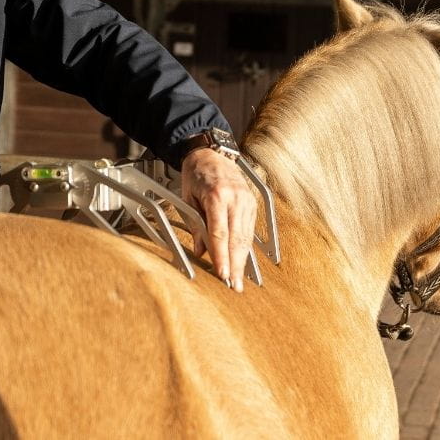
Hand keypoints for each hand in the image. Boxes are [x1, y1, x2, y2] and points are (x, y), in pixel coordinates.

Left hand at [181, 147, 256, 291]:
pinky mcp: (252, 203)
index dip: (221, 256)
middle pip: (237, 238)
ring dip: (243, 260)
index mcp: (217, 195)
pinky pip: (250, 229)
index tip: (221, 274)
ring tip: (240, 280)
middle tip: (234, 286)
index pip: (219, 233)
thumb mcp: (187, 199)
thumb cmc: (195, 175)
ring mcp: (247, 200)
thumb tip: (200, 251)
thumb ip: (195, 225)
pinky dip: (246, 247)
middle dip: (236, 265)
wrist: (210, 153)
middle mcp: (235, 198)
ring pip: (246, 236)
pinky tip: (244, 261)